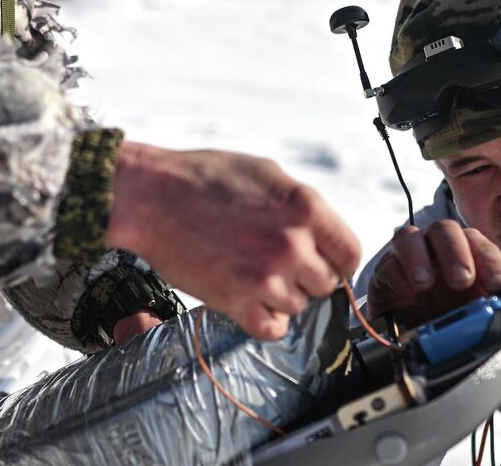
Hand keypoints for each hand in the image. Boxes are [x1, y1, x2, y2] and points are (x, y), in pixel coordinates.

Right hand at [105, 141, 361, 340]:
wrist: (150, 197)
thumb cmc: (203, 178)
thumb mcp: (266, 173)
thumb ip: (301, 205)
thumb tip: (323, 234)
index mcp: (305, 208)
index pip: (350, 253)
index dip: (338, 261)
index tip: (325, 263)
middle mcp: (292, 245)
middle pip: (325, 284)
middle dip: (306, 277)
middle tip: (277, 264)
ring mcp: (265, 276)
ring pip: (298, 306)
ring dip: (280, 296)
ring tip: (252, 273)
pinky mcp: (237, 301)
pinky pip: (272, 329)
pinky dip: (265, 320)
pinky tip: (250, 300)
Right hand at [367, 220, 500, 324]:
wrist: (410, 345)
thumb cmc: (448, 327)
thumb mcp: (478, 324)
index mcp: (468, 260)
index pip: (483, 248)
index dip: (492, 263)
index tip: (499, 287)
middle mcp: (438, 252)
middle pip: (446, 230)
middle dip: (456, 253)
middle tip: (461, 280)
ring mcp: (410, 259)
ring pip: (411, 236)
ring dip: (420, 256)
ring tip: (425, 282)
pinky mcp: (385, 273)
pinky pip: (388, 261)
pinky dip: (397, 272)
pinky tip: (406, 288)